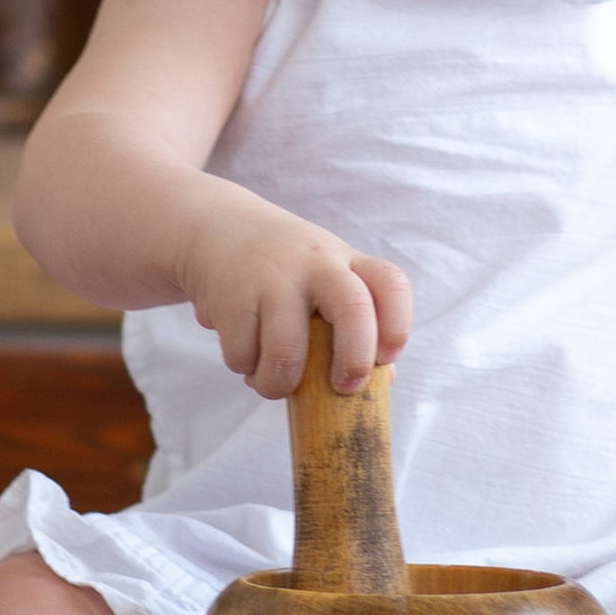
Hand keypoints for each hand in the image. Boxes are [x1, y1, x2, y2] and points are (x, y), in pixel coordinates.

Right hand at [177, 196, 412, 398]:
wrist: (218, 227)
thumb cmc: (286, 270)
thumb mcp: (326, 278)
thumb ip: (357, 324)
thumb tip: (383, 382)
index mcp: (346, 260)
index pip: (390, 284)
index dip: (397, 326)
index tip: (385, 358)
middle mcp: (315, 263)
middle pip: (353, 309)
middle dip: (354, 359)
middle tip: (343, 387)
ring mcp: (272, 278)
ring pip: (287, 353)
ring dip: (280, 384)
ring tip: (274, 381)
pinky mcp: (233, 297)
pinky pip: (243, 356)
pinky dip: (245, 369)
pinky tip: (246, 356)